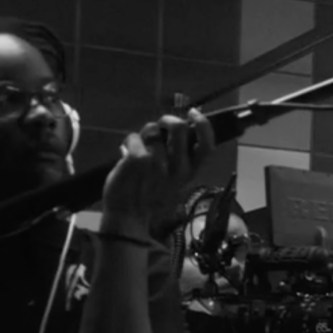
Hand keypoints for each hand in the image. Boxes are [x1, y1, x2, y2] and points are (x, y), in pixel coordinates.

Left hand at [102, 104, 214, 233]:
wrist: (127, 219)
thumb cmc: (150, 200)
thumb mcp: (174, 182)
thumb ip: (179, 160)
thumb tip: (175, 131)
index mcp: (189, 173)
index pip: (206, 145)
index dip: (203, 124)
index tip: (194, 113)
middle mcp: (177, 168)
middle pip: (179, 128)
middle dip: (167, 120)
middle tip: (160, 126)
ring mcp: (157, 163)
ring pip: (152, 130)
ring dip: (144, 136)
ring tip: (139, 150)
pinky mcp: (137, 160)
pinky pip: (134, 137)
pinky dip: (129, 142)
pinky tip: (126, 154)